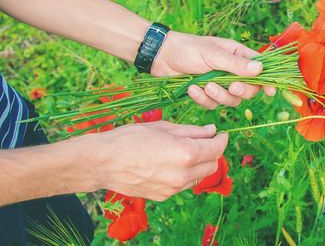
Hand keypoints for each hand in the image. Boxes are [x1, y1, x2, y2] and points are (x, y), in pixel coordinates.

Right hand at [79, 121, 227, 200]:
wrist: (103, 162)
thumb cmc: (130, 138)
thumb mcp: (163, 127)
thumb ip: (191, 131)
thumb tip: (211, 130)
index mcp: (185, 153)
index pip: (216, 149)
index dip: (221, 139)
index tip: (221, 134)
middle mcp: (183, 174)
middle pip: (212, 165)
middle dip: (212, 152)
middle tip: (203, 141)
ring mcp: (173, 188)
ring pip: (198, 176)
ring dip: (199, 164)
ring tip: (184, 152)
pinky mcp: (163, 196)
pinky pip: (183, 185)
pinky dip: (184, 174)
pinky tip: (170, 164)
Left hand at [151, 32, 275, 108]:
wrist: (161, 57)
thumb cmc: (188, 48)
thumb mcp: (213, 54)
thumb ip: (236, 64)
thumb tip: (260, 69)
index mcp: (237, 55)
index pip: (259, 69)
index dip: (267, 81)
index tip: (271, 92)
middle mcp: (231, 70)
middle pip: (248, 90)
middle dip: (240, 91)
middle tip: (231, 87)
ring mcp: (219, 83)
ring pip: (230, 100)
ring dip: (218, 96)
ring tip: (204, 86)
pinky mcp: (206, 93)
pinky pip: (212, 104)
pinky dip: (203, 99)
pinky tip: (192, 89)